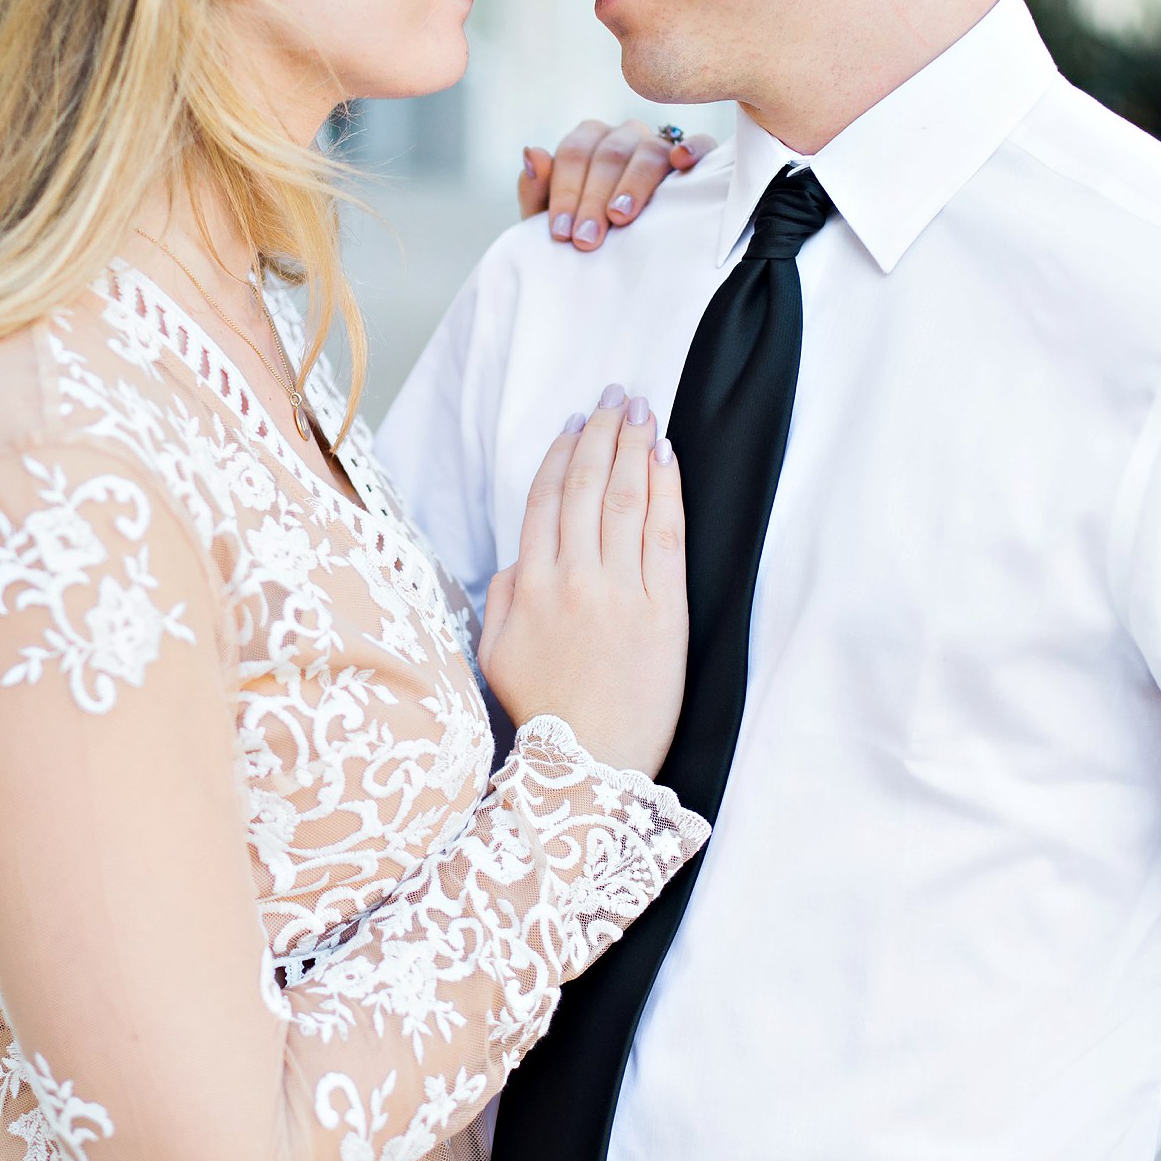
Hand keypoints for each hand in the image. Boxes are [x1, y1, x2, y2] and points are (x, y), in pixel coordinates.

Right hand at [478, 387, 685, 778]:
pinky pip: (665, 535)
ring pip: (625, 500)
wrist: (591, 765)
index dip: (561, 454)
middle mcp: (573, 580)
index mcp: (529, 588)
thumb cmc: (545, 715)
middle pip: (586, 487)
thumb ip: (500, 598)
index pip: (544, 500)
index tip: (576, 424)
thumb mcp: (495, 657)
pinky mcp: (663, 610)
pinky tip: (665, 458)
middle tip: (615, 396)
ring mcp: (620, 592)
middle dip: (602, 434)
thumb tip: (519, 558)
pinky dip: (665, 489)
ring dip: (633, 446)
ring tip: (641, 410)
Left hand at [519, 118, 716, 249]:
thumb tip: (531, 153)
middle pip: (610, 154)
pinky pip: (700, 143)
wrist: (617, 251)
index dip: (565, 192)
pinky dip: (692, 148)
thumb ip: (537, 188)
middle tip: (586, 239)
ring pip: (649, 151)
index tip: (561, 233)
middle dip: (594, 198)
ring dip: (633, 183)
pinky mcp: (696, 156)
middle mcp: (623, 135)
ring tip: (620, 215)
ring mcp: (660, 144)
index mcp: (588, 140)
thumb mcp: (551, 219)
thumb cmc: (584, 231)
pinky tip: (681, 162)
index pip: (574, 154)